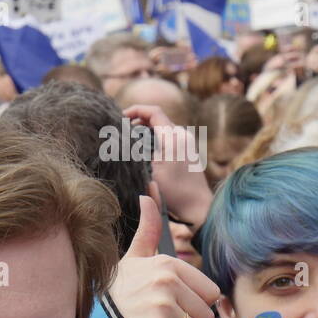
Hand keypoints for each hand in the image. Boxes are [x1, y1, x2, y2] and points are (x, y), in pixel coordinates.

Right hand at [108, 195, 219, 317]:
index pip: (211, 294)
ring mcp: (161, 304)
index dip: (194, 304)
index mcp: (168, 264)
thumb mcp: (134, 258)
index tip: (173, 304)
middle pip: (206, 316)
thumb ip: (148, 229)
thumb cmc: (119, 292)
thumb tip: (148, 194)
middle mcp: (167, 280)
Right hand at [123, 105, 212, 229]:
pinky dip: (154, 139)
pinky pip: (167, 137)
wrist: (198, 207)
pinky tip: (144, 153)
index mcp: (174, 137)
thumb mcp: (150, 171)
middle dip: (137, 122)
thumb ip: (136, 152)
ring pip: (161, 128)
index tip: (120, 118)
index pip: (153, 112)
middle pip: (156, 118)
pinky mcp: (187, 150)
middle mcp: (182, 135)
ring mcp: (187, 142)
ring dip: (145, 131)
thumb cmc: (174, 191)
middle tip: (122, 133)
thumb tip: (121, 140)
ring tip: (130, 143)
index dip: (135, 110)